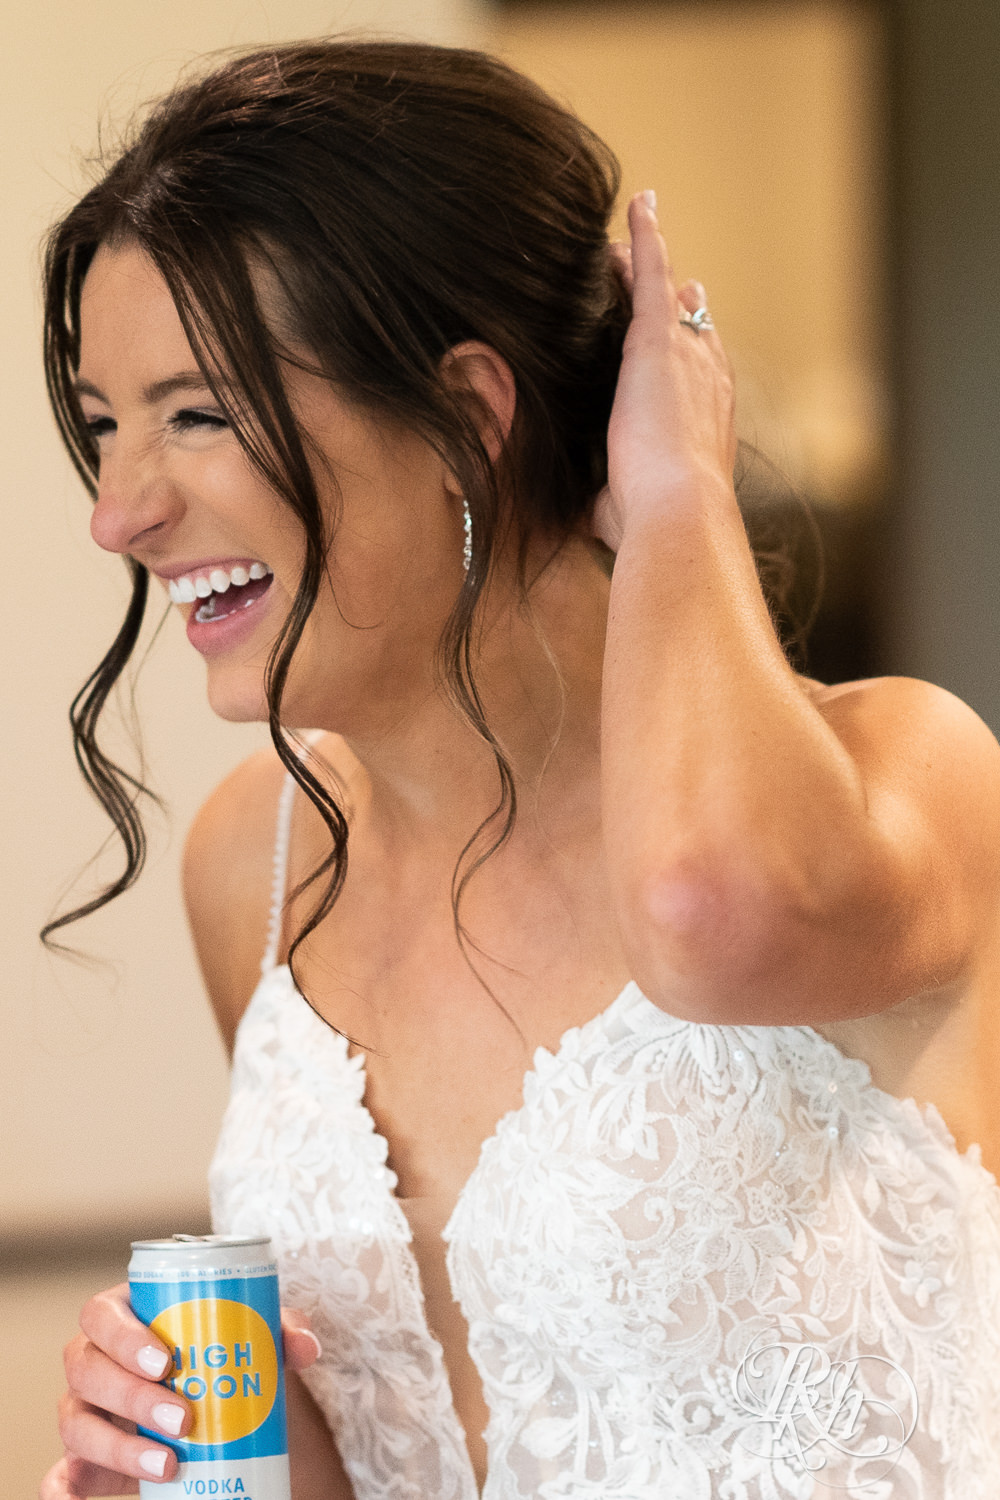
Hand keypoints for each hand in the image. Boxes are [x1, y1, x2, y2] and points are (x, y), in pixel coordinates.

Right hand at [39, 1282, 320, 1497]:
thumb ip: (279, 1330)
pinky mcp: (87, 1459)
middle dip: (131, 1397)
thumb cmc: (225, 1353)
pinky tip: (78, 1495)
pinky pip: (61, 1474)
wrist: (222, 1406)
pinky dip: (62, 1487)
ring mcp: (85, 1410)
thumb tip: (306, 1345)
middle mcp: (94, 1360)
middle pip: (86, 1369)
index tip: (167, 1361)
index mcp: (124, 1315)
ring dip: (116, 1447)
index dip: (124, 1336)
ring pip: (76, 1424)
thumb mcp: (251, 1336)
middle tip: (183, 1418)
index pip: (102, 1315)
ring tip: (170, 1463)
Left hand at [592, 192, 736, 551]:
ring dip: (653, 265)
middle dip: (683, 306)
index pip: (701, 379)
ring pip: (670, 296)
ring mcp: (686, 356)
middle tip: (675, 282)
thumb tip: (594, 515)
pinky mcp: (658, 340)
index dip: (693, 355)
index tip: (685, 337)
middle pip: (694, 329)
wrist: (678, 512)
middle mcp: (707, 382)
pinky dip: (646, 238)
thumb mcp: (629, 511)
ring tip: (639, 231)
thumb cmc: (655, 525)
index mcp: (704, 426)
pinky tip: (639, 206)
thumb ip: (612, 500)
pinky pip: (653, 274)